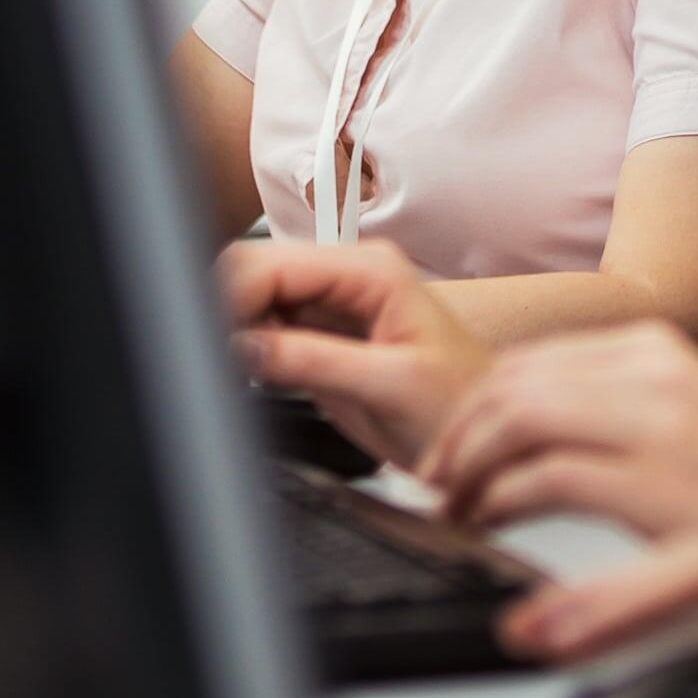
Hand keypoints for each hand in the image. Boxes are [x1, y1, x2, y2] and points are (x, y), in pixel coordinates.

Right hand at [219, 235, 488, 470]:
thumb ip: (315, 361)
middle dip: (235, 312)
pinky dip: (252, 350)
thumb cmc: (456, 405)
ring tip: (264, 372)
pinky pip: (264, 328)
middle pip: (256, 271)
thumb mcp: (388, 385)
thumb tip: (247, 345)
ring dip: (241, 332)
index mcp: (371, 270)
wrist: (475, 436)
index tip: (222, 341)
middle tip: (241, 362)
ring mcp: (330, 304)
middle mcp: (347, 276)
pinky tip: (268, 374)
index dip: (237, 298)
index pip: (274, 262)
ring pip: (253, 298)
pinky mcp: (318, 335)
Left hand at [419, 321, 697, 538]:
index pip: (536, 360)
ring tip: (455, 506)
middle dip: (458, 434)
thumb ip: (626, 409)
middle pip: (513, 384)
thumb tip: (541, 437)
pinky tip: (489, 522)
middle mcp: (658, 376)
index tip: (457, 447)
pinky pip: (540, 479)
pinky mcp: (656, 488)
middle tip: (437, 481)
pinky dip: (495, 500)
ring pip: (516, 419)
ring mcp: (658, 428)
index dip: (478, 404)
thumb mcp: (694, 419)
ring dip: (466, 467)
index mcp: (662, 352)